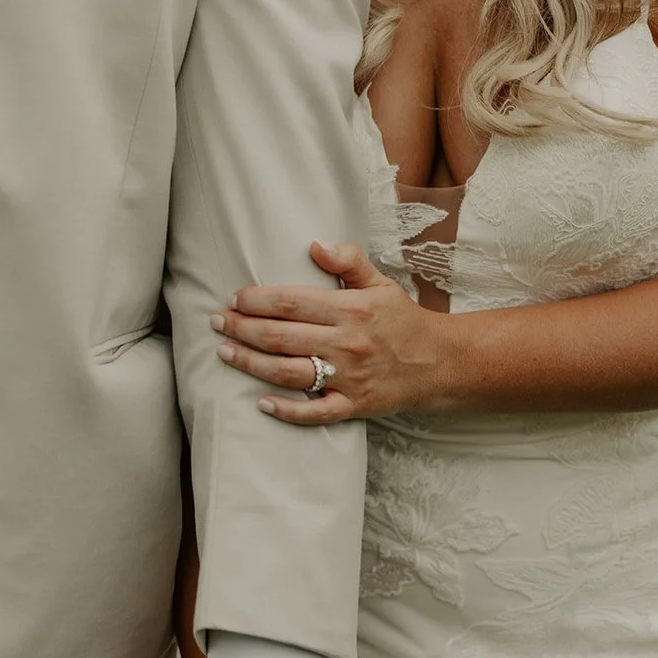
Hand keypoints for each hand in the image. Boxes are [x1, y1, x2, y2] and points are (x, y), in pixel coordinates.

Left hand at [213, 242, 452, 423]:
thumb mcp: (380, 282)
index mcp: (350, 310)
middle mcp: (346, 344)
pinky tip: (261, 404)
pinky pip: (315, 413)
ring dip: (251, 363)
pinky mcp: (354, 406)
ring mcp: (349, 378)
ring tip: (225, 353)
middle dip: (242, 329)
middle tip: (217, 323)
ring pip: (289, 372)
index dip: (256, 300)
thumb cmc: (402, 319)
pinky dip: (287, 411)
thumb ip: (348, 261)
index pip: (291, 302)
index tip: (234, 298)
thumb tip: (314, 244)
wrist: (440, 363)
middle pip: (281, 337)